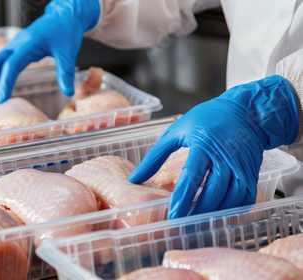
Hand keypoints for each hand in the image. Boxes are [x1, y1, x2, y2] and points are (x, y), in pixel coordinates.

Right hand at [0, 0, 99, 108]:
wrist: (63, 17)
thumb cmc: (65, 32)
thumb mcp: (68, 52)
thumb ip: (66, 73)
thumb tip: (68, 93)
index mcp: (28, 44)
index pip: (12, 65)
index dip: (5, 83)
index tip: (1, 100)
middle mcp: (15, 45)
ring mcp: (11, 48)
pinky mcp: (12, 51)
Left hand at [129, 75, 298, 218]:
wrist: (246, 112)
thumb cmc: (207, 119)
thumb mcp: (176, 131)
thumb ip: (155, 156)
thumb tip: (135, 178)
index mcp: (203, 144)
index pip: (191, 175)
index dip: (183, 197)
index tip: (172, 214)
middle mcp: (224, 157)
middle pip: (212, 192)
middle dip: (197, 211)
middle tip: (182, 225)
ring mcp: (241, 167)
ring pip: (230, 198)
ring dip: (214, 214)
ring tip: (196, 223)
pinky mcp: (251, 174)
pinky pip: (244, 199)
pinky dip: (231, 210)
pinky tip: (217, 216)